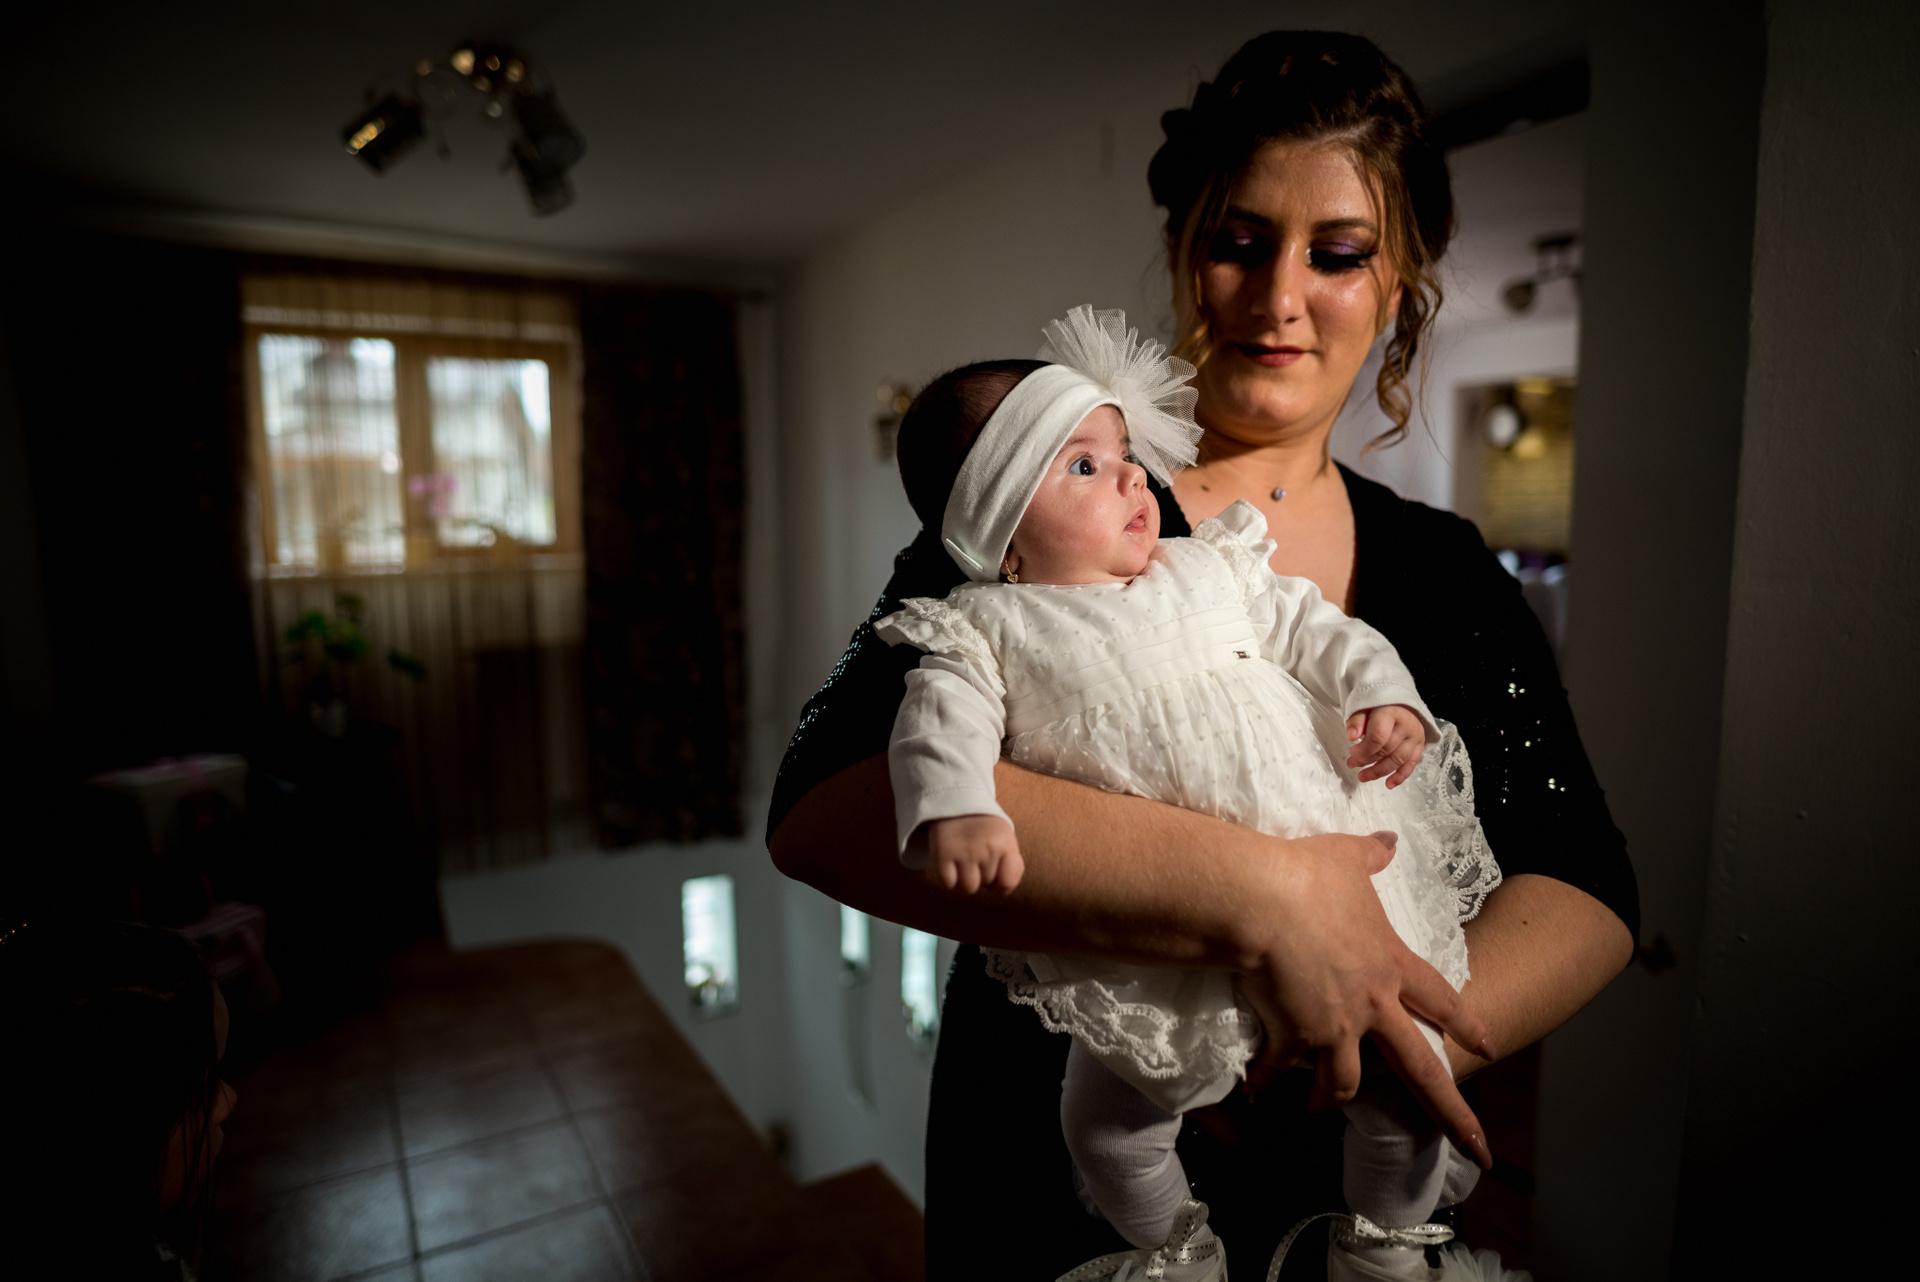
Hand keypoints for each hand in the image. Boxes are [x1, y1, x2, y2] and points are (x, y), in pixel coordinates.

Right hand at [923, 814, 1024, 893]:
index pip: (1007, 882)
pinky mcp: (943, 853)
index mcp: (1005, 844)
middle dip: (980, 875)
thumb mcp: (1006, 839)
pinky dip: (948, 877)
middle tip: (974, 854)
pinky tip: (950, 861)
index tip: (994, 871)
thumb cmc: (984, 829)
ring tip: (962, 861)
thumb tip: (1001, 891)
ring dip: (963, 880)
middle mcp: (986, 848)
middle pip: (986, 885)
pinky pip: (948, 883)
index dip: (1000, 883)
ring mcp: (964, 851)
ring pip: (967, 888)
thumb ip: (1012, 865)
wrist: (955, 802)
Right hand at [1236, 829, 1495, 1169]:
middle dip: (1453, 1114)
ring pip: (1347, 1082)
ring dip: (1333, 1097)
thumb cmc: (1304, 875)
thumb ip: (1368, 856)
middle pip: (1421, 1070)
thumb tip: (1388, 842)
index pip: (1440, 1000)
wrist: (1262, 901)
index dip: (1467, 1023)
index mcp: (1389, 964)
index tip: (1492, 1047)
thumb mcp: (1343, 858)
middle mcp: (1371, 1004)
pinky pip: (1276, 1070)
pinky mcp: (1292, 1037)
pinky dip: (1263, 1081)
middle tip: (1477, 1150)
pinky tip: (1252, 1090)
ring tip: (1318, 1109)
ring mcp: (1335, 1027)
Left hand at [1346, 705, 1426, 787]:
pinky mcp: (1419, 745)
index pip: (1378, 736)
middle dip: (1367, 760)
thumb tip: (1351, 736)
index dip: (1364, 749)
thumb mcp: (1364, 706)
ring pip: (1398, 760)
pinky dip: (1400, 776)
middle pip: (1387, 749)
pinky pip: (1411, 764)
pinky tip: (1389, 784)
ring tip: (1364, 776)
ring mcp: (1415, 736)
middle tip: (1352, 764)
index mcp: (1391, 712)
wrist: (1400, 702)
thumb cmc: (1379, 705)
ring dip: (1379, 772)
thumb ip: (1357, 720)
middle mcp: (1406, 725)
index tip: (1352, 752)